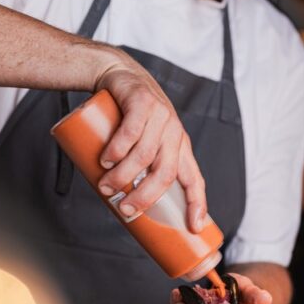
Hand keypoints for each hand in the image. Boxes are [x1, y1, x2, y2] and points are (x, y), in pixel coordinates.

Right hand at [92, 49, 206, 230]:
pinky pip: (132, 131)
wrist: (120, 76)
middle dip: (145, 197)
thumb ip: (139, 170)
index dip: (198, 204)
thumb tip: (123, 209)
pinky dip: (117, 149)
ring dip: (124, 176)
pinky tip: (106, 160)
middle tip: (125, 210)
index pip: (194, 180)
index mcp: (180, 149)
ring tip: (105, 187)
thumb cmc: (128, 118)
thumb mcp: (143, 144)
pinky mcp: (143, 101)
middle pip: (166, 173)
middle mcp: (175, 134)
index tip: (194, 227)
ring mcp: (161, 116)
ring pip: (145, 155)